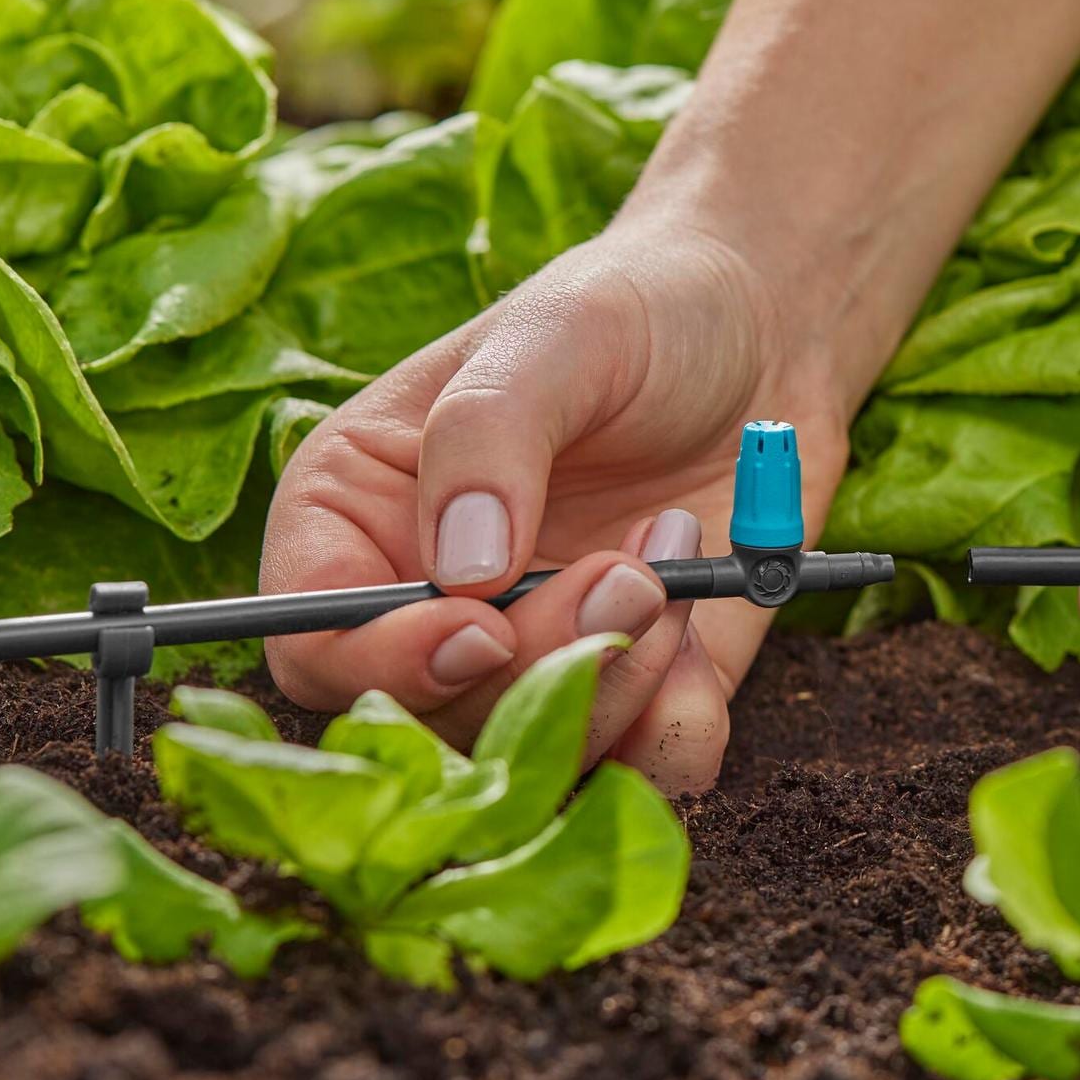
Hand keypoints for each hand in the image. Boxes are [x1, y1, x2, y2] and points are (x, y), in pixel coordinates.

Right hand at [260, 214, 849, 790]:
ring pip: (532, 757)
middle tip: (630, 574)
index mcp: (356, 516)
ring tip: (675, 565)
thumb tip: (460, 575)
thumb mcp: (556, 335)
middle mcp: (427, 608)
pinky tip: (703, 624)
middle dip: (536, 668)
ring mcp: (530, 660)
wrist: (766, 331)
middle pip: (429, 720)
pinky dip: (676, 721)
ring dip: (614, 688)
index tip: (481, 627)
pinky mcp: (630, 693)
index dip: (386, 660)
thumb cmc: (636, 311)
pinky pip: (639, 768)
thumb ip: (488, 438)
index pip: (313, 642)